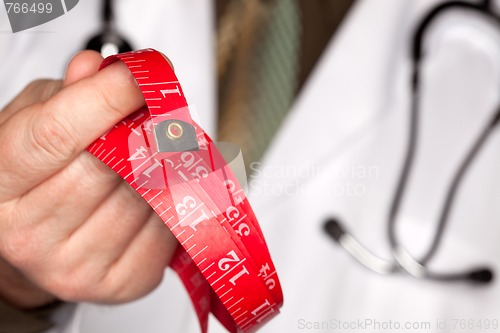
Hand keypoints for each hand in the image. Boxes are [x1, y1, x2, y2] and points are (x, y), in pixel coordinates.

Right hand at [0, 51, 177, 308]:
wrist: (36, 240)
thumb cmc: (34, 178)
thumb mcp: (30, 123)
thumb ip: (64, 94)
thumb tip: (98, 67)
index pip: (57, 133)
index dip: (107, 97)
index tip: (140, 76)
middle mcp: (30, 235)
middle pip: (109, 166)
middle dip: (142, 133)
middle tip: (152, 118)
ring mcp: (75, 267)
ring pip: (146, 196)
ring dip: (159, 168)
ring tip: (146, 160)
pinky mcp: (120, 284)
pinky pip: (167, 229)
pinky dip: (170, 204)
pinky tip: (152, 196)